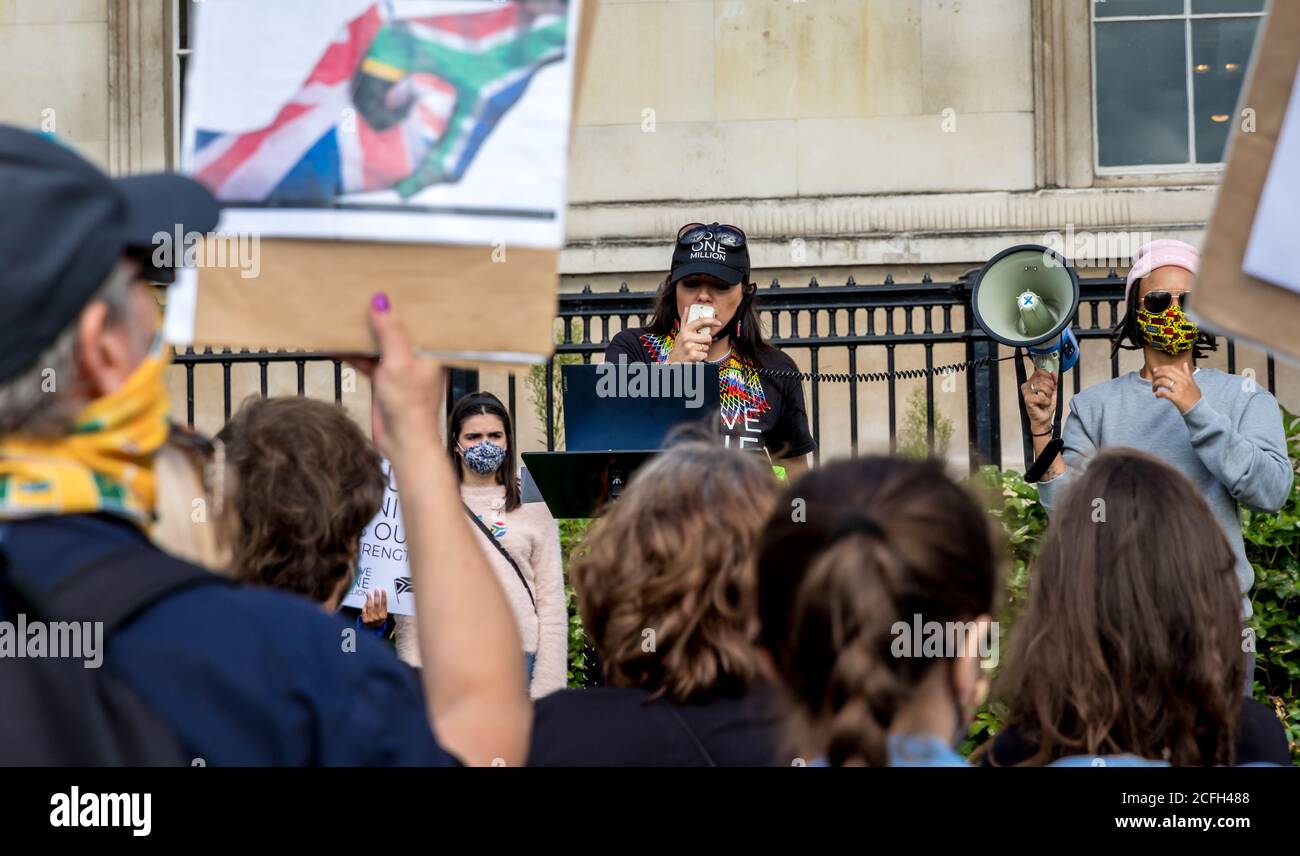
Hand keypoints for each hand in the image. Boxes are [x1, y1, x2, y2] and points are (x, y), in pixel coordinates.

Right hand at [347, 293, 445, 457]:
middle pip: (396, 328)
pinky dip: (352, 353)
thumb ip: (390, 332)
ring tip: (344, 314)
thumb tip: (382, 301)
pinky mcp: (384, 379)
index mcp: (430, 349)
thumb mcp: (398, 363)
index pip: (418, 318)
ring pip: (378, 343)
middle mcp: (416, 355)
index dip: (405, 302)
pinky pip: (367, 359)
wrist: (402, 443)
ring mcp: (400, 367)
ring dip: (362, 334)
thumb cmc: (410, 408)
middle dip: (380, 314)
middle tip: (361, 292)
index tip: (389, 282)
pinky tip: (335, 344)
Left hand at [361, 589, 388, 627]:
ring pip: (369, 606)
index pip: (384, 604)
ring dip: (369, 599)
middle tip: (376, 589)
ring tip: (368, 593)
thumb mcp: (383, 614)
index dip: (383, 596)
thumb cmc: (379, 619)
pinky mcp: (365, 620)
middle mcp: (377, 617)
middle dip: (376, 596)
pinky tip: (365, 601)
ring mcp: (371, 619)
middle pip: (376, 604)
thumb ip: (383, 607)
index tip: (383, 590)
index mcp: (383, 615)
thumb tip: (380, 596)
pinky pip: (364, 610)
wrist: (374, 629)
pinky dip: (365, 606)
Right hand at [667, 314, 721, 362]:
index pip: (701, 322)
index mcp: (685, 330)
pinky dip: (701, 357)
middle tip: (699, 344)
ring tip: (694, 350)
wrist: (673, 362)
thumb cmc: (679, 347)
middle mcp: (687, 337)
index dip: (711, 321)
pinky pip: (705, 355)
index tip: (718, 323)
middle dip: (706, 342)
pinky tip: (694, 356)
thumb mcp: (681, 332)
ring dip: (703, 350)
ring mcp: (690, 347)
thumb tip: (687, 307)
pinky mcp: (693, 356)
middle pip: (707, 337)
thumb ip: (685, 320)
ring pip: (707, 347)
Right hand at [1019, 368, 1056, 433]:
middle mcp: (1026, 385)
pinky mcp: (1027, 400)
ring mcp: (1026, 392)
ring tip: (1046, 400)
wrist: (1044, 419)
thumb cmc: (1046, 406)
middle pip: (1042, 378)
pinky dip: (1046, 402)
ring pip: (1042, 386)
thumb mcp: (1053, 391)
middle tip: (1049, 395)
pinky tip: (1043, 405)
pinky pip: (1042, 397)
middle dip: (1050, 387)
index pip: (1039, 372)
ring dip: (1049, 395)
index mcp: (1031, 382)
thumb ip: (1054, 381)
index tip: (1051, 385)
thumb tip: (1053, 372)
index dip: (1048, 377)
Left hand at [1151, 362, 1200, 413]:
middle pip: (1165, 373)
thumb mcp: (1193, 383)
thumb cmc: (1194, 397)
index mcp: (1186, 377)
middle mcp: (1183, 382)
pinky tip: (1157, 395)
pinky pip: (1164, 393)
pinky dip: (1158, 394)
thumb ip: (1187, 374)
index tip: (1155, 371)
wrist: (1198, 409)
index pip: (1171, 368)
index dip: (1161, 368)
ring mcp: (1180, 389)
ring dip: (1155, 384)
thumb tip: (1185, 364)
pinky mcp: (1177, 398)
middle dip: (1156, 375)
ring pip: (1163, 381)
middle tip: (1153, 381)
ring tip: (1154, 389)